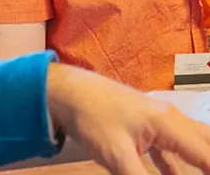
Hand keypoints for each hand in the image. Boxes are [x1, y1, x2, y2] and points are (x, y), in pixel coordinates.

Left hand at [47, 63, 209, 174]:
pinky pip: (171, 147)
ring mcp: (156, 119)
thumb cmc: (90, 118)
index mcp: (169, 124)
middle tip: (207, 173)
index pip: (207, 157)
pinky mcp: (143, 124)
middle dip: (209, 164)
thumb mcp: (118, 158)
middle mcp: (169, 118)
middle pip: (205, 143)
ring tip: (201, 174)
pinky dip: (177, 166)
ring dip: (200, 163)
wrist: (63, 91)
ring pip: (191, 143)